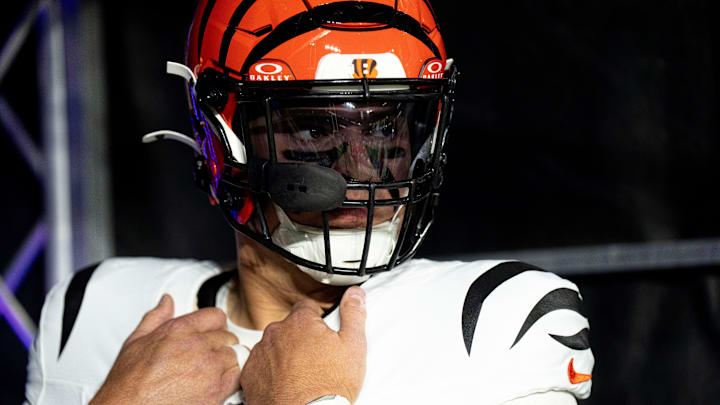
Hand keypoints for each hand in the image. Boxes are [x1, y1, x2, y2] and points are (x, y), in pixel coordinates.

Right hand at [90, 295, 240, 404]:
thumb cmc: (128, 382)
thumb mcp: (136, 341)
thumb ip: (156, 317)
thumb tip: (166, 301)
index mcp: (180, 330)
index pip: (216, 316)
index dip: (216, 325)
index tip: (212, 334)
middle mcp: (197, 345)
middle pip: (228, 336)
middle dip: (221, 345)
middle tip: (209, 356)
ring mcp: (209, 368)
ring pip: (236, 355)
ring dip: (227, 362)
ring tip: (212, 371)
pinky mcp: (216, 390)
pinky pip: (238, 377)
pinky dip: (232, 379)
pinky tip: (219, 383)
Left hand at [240, 286, 366, 404]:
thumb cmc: (329, 385)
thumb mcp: (353, 346)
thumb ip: (353, 314)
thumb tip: (355, 294)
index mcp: (300, 322)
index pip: (306, 308)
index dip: (317, 321)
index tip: (323, 336)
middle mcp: (276, 333)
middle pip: (289, 327)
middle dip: (299, 338)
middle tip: (315, 359)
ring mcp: (260, 354)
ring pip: (274, 346)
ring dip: (284, 354)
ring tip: (301, 374)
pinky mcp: (249, 375)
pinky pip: (260, 366)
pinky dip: (270, 372)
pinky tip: (286, 383)